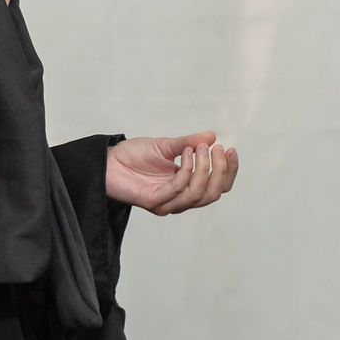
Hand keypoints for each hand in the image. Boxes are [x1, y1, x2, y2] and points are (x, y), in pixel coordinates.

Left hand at [106, 132, 238, 214]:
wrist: (108, 161)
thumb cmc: (135, 155)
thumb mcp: (167, 145)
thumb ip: (189, 142)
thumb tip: (212, 136)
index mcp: (187, 186)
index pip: (218, 187)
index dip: (229, 171)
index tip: (231, 150)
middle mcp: (180, 198)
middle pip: (213, 194)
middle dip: (220, 171)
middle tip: (217, 148)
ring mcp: (168, 202)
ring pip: (198, 194)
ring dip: (203, 168)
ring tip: (198, 147)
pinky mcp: (154, 202)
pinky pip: (178, 189)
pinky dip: (186, 170)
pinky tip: (184, 152)